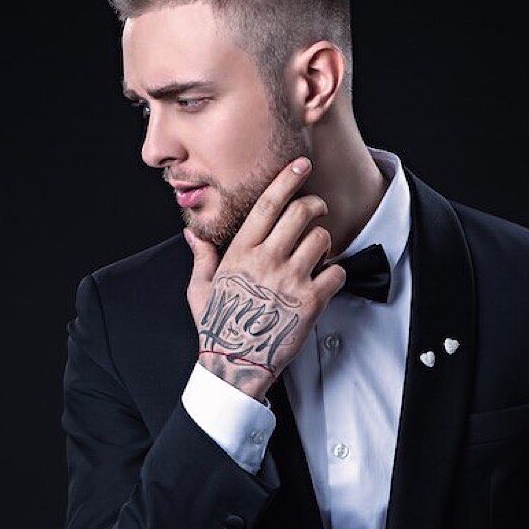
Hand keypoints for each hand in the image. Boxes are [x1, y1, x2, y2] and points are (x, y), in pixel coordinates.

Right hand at [183, 156, 346, 401]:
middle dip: (315, 205)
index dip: (287, 179)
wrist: (235, 365)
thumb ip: (201, 258)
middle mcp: (266, 260)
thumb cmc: (217, 326)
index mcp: (240, 252)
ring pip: (321, 238)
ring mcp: (289, 280)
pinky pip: (337, 271)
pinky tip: (325, 281)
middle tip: (317, 209)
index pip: (268, 204)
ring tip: (317, 252)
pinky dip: (336, 273)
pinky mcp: (310, 302)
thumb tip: (192, 234)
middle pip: (301, 212)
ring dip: (324, 241)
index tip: (301, 164)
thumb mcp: (199, 290)